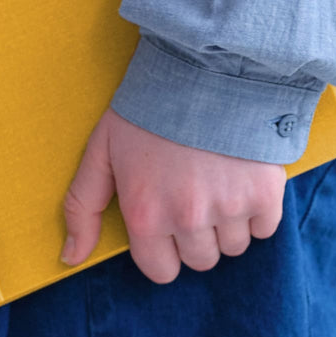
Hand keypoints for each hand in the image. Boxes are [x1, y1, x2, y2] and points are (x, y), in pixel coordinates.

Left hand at [60, 106, 286, 283]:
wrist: (203, 66)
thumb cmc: (148, 108)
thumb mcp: (102, 150)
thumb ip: (82, 206)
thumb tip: (70, 257)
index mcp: (145, 214)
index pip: (161, 270)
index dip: (163, 248)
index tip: (166, 219)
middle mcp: (187, 218)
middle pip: (200, 260)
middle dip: (195, 234)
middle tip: (192, 192)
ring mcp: (228, 207)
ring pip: (233, 247)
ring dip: (227, 223)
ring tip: (217, 181)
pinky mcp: (265, 193)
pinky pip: (265, 229)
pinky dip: (257, 210)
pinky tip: (242, 179)